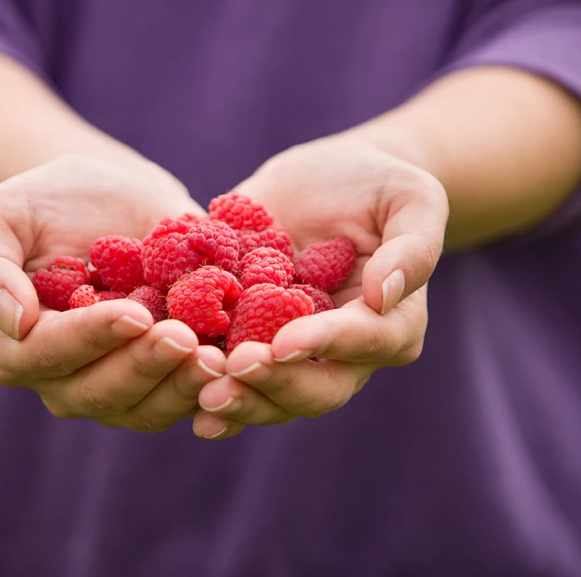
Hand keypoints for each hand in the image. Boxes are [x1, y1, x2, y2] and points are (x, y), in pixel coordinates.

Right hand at [0, 154, 234, 432]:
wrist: (115, 198)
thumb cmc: (50, 200)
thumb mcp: (3, 213)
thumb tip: (15, 321)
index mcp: (18, 346)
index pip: (49, 354)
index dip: (91, 338)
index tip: (132, 313)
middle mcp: (65, 379)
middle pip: (100, 392)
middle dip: (144, 367)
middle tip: (185, 338)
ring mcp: (120, 386)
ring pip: (147, 408)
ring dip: (183, 388)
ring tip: (219, 357)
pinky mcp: (167, 380)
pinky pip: (189, 402)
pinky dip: (217, 393)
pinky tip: (241, 369)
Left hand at [192, 131, 447, 438]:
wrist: (324, 181)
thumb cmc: (377, 185)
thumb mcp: (411, 197)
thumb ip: (412, 245)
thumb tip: (383, 294)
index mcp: (389, 326)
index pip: (361, 344)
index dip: (324, 344)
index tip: (283, 341)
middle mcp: (341, 355)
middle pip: (315, 390)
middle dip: (273, 385)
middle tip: (231, 371)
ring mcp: (291, 354)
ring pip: (269, 397)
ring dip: (235, 399)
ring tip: (198, 392)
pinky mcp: (247, 341)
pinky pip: (227, 375)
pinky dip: (198, 384)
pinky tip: (167, 381)